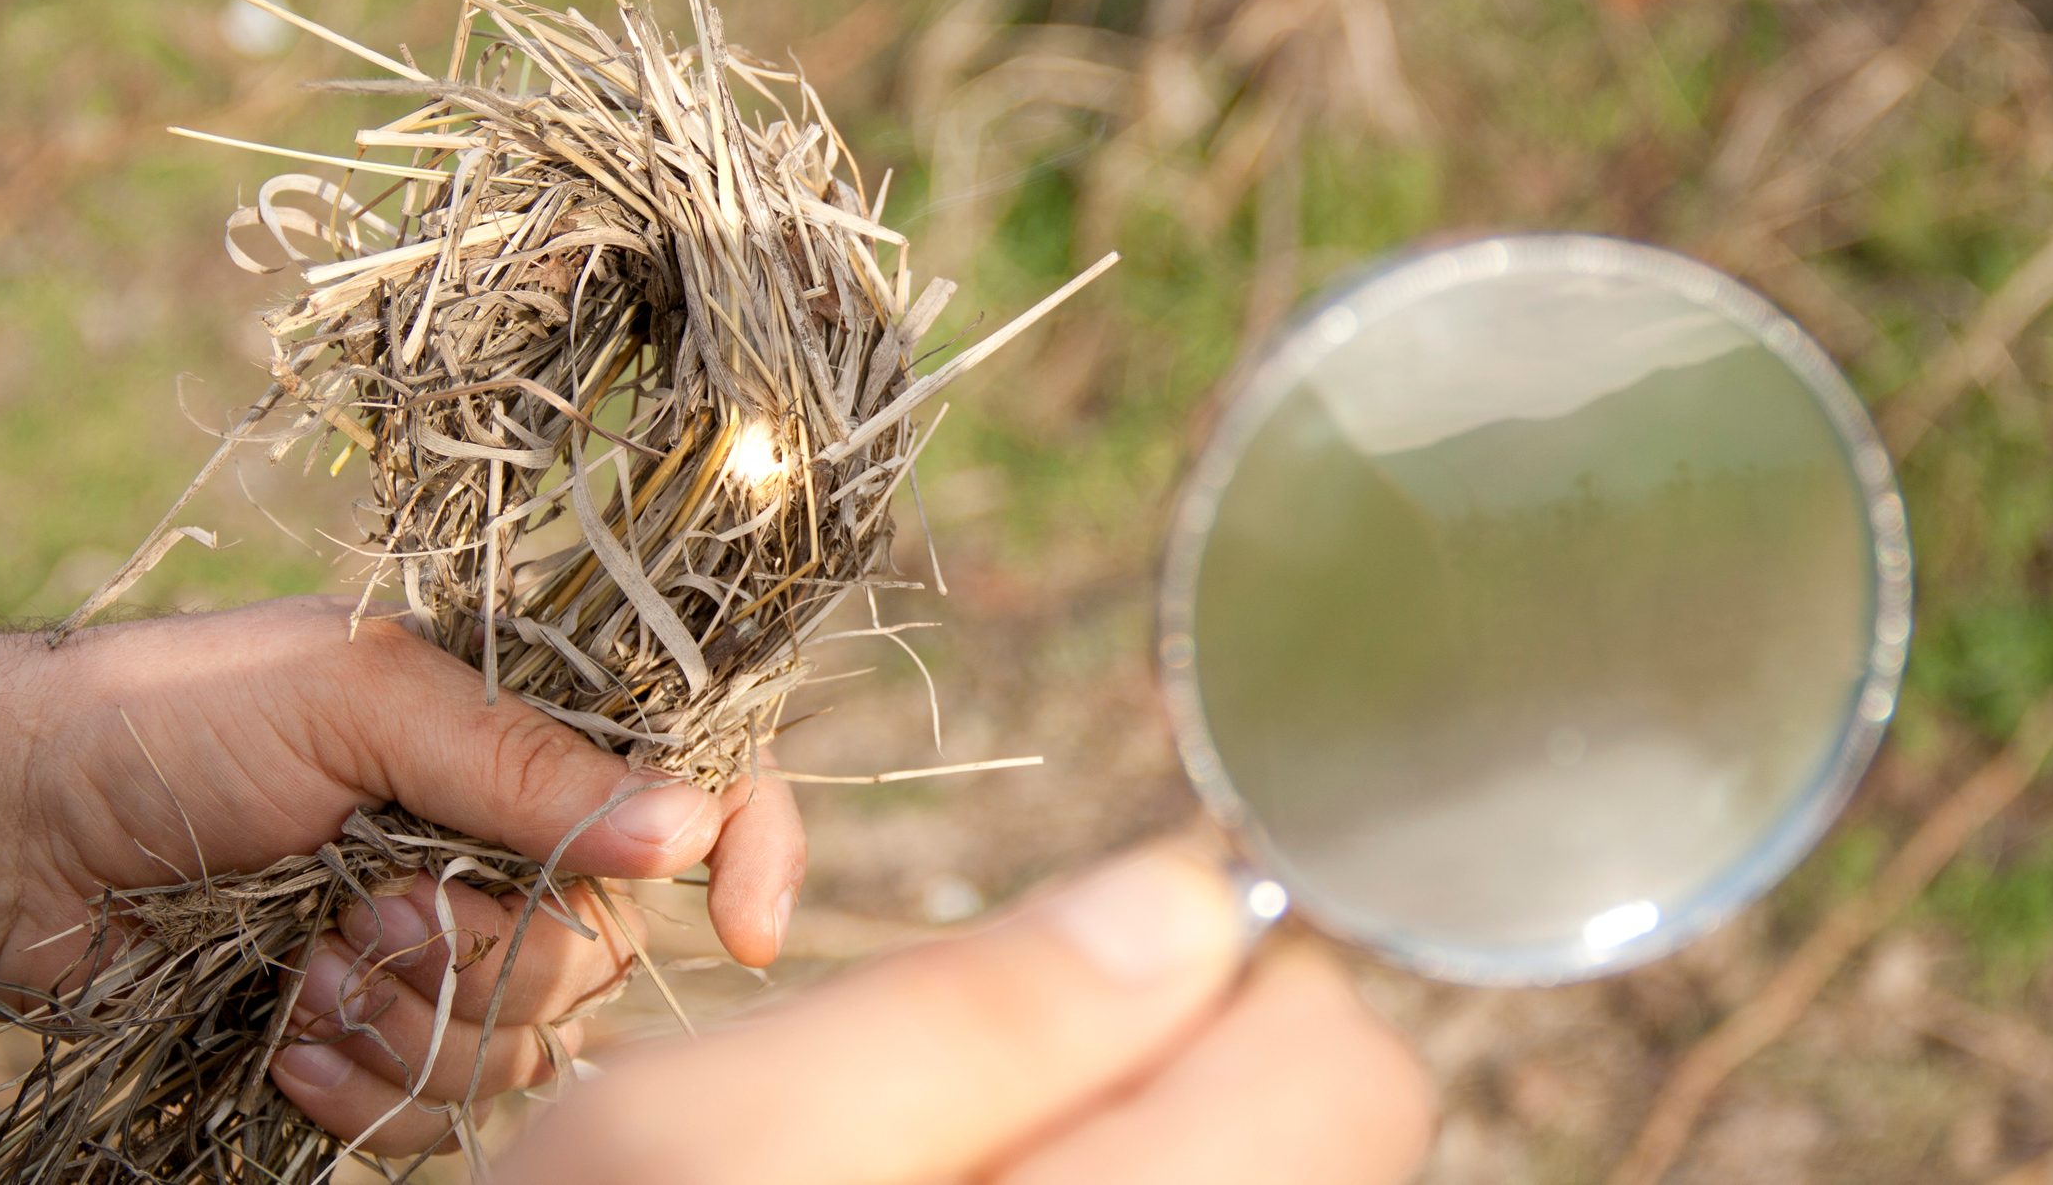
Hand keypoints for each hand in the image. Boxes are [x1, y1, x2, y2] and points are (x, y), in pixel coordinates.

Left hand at [0, 595, 804, 1155]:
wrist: (14, 823)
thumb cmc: (177, 718)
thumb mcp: (359, 701)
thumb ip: (526, 764)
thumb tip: (689, 828)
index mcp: (527, 748)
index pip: (698, 793)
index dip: (754, 854)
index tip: (752, 931)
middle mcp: (506, 852)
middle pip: (610, 954)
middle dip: (496, 958)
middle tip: (373, 910)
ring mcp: (441, 951)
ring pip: (526, 1048)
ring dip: (413, 1025)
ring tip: (309, 968)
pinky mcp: (371, 1036)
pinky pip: (435, 1114)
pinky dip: (361, 1090)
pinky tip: (282, 1034)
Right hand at [496, 842, 1433, 1184]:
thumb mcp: (705, 1142)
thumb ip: (968, 1012)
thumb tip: (1191, 896)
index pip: (1347, 1070)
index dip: (1225, 972)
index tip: (1092, 966)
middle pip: (1326, 1132)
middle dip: (1172, 1059)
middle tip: (977, 1095)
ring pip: (1250, 1179)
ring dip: (1127, 1139)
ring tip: (939, 1173)